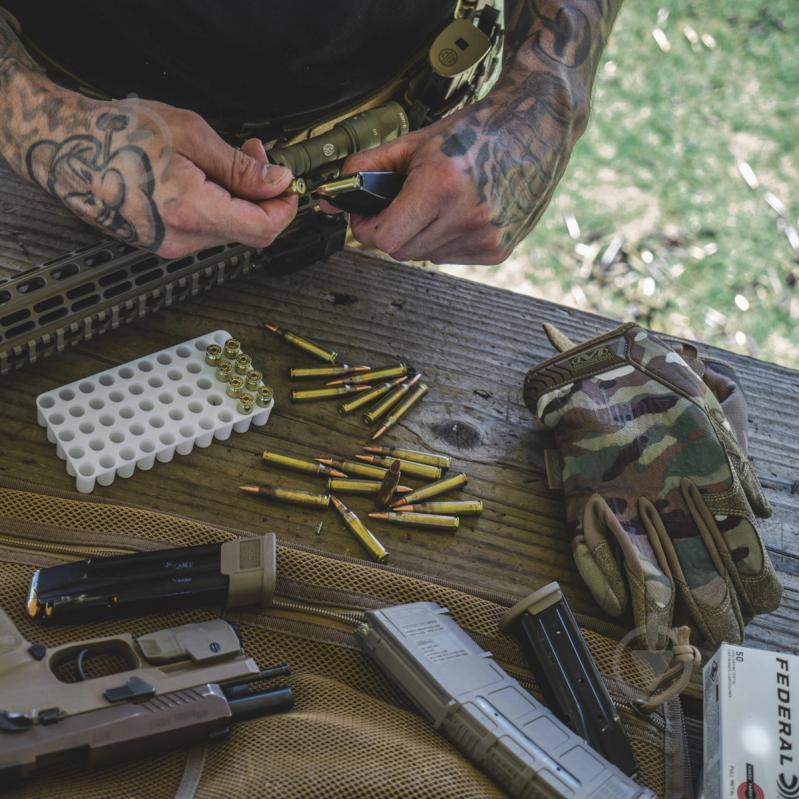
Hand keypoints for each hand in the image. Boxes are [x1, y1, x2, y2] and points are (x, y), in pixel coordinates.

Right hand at [18, 85, 296, 257]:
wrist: (67, 148)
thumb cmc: (118, 133)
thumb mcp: (190, 135)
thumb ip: (240, 166)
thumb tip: (277, 182)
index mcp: (191, 211)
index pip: (262, 229)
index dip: (285, 208)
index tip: (288, 184)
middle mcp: (181, 240)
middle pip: (249, 232)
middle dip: (263, 196)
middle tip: (257, 154)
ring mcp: (170, 246)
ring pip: (229, 232)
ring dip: (240, 199)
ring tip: (225, 159)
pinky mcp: (162, 244)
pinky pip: (206, 231)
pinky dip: (218, 207)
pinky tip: (206, 177)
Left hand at [331, 79, 585, 265]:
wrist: (535, 128)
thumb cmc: (472, 132)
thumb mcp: (414, 143)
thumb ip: (365, 171)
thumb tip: (327, 198)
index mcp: (441, 186)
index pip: (383, 238)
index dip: (366, 228)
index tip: (367, 214)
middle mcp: (466, 217)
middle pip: (401, 251)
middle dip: (392, 230)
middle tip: (403, 203)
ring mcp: (486, 238)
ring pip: (425, 256)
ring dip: (421, 235)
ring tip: (439, 202)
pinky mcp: (498, 251)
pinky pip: (451, 257)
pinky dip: (446, 240)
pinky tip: (461, 212)